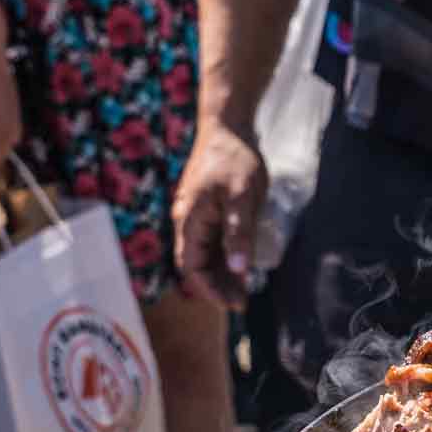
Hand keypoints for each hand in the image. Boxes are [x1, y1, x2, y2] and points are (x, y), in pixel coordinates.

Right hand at [172, 123, 266, 308]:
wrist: (227, 127)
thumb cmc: (235, 159)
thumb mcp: (243, 197)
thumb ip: (240, 233)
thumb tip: (239, 269)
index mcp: (190, 220)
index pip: (192, 266)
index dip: (211, 290)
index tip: (234, 304)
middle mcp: (187, 221)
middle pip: (196, 264)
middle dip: (217, 286)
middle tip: (242, 302)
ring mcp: (196, 216)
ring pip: (203, 254)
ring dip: (221, 274)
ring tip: (243, 290)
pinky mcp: (207, 210)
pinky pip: (211, 241)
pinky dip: (224, 257)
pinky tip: (240, 266)